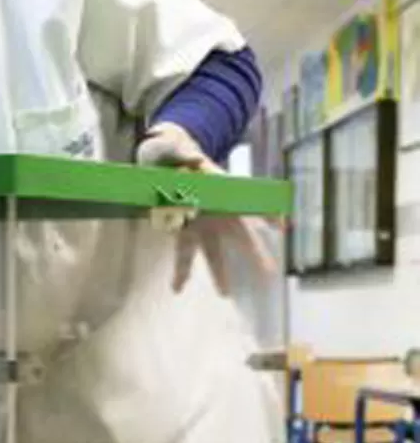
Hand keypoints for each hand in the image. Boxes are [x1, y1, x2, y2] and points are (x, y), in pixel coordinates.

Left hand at [137, 123, 278, 295]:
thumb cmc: (174, 151)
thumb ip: (182, 154)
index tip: (281, 225)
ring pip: (212, 251)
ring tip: (225, 294)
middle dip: (254, 253)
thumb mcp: (175, 148)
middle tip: (269, 272)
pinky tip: (176, 288)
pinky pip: (182, 254)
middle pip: (239, 235)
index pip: (248, 201)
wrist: (161, 157)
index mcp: (219, 188)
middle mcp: (214, 209)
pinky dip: (181, 271)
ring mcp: (199, 222)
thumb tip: (193, 160)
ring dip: (219, 272)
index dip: (266, 212)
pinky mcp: (181, 229)